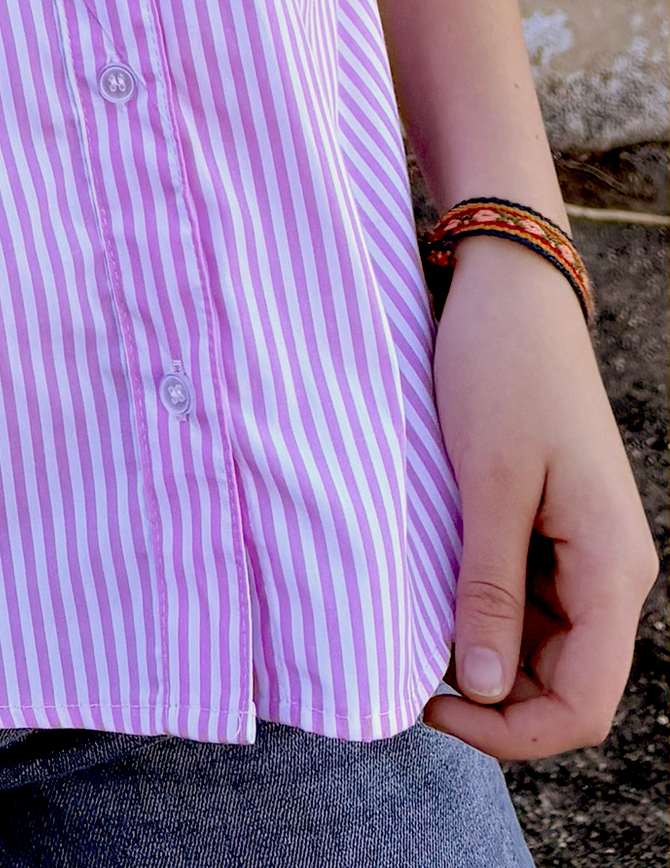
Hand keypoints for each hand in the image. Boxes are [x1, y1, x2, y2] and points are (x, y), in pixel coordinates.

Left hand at [423, 232, 659, 759]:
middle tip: (411, 676)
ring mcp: (584, 553)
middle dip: (493, 703)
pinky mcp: (554, 531)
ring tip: (414, 631)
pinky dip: (480, 613)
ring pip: (541, 651)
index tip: (432, 706)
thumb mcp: (488, 480)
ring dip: (483, 657)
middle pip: (564, 689)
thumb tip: (481, 692)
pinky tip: (430, 593)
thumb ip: (488, 588)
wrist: (512, 290)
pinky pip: (526, 604)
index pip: (584, 706)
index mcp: (612, 569)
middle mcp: (610, 573)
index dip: (510, 733)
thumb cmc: (502, 371)